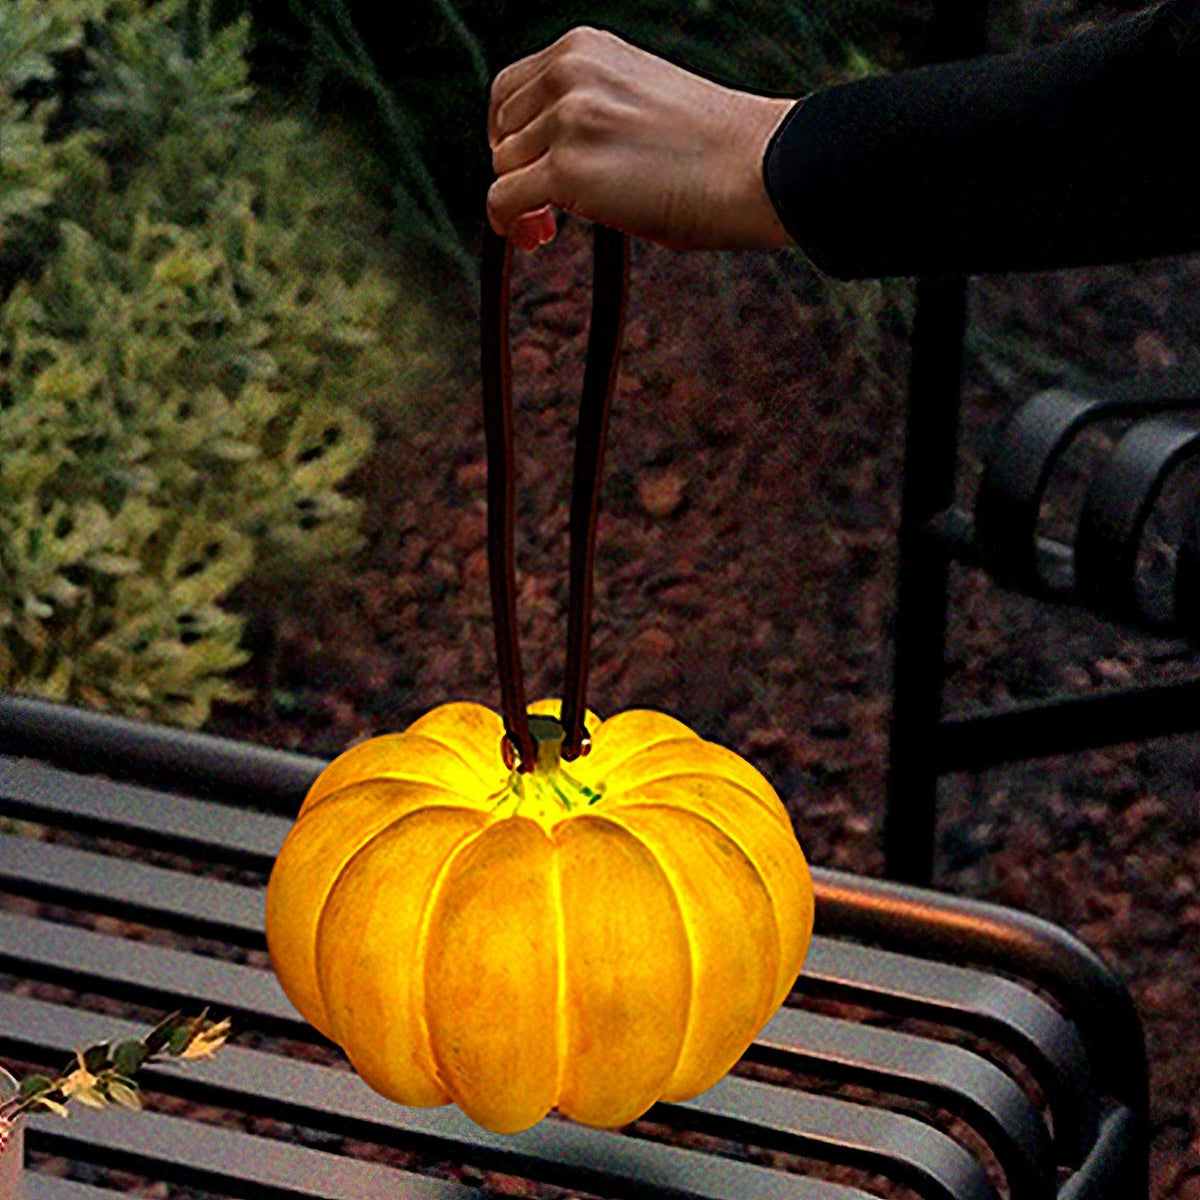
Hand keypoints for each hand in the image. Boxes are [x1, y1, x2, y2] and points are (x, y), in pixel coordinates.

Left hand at [487, 25, 796, 252]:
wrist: (760, 166)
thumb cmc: (715, 150)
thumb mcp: (640, 102)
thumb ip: (592, 112)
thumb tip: (551, 163)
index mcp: (585, 48)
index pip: (512, 90)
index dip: (513, 136)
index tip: (533, 170)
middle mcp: (569, 72)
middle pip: (502, 131)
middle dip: (516, 172)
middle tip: (543, 212)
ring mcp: (568, 118)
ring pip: (504, 167)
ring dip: (520, 203)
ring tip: (548, 230)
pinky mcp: (569, 168)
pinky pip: (503, 199)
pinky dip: (508, 224)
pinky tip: (532, 239)